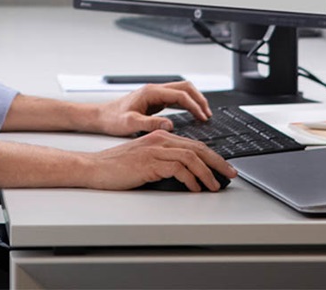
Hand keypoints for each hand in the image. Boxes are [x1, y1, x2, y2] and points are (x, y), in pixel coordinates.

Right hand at [83, 130, 236, 191]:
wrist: (94, 168)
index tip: (224, 168)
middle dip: (218, 162)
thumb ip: (164, 162)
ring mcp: (154, 149)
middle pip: (198, 148)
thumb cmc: (117, 167)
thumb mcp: (145, 161)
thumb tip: (188, 175)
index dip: (213, 156)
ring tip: (214, 186)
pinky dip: (190, 179)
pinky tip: (194, 188)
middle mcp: (159, 139)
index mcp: (160, 136)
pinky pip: (178, 169)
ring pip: (191, 157)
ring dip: (207, 173)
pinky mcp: (149, 162)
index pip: (194, 144)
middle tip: (231, 174)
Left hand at [94, 81, 212, 135]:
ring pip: (182, 91)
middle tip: (208, 114)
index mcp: (151, 92)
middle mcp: (154, 90)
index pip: (180, 94)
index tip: (203, 117)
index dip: (194, 105)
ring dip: (195, 100)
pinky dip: (187, 104)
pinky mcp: (154, 101)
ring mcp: (155, 94)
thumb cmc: (112, 119)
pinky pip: (176, 98)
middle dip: (199, 99)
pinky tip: (191, 114)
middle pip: (185, 87)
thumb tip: (170, 124)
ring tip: (204, 114)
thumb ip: (150, 123)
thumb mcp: (130, 123)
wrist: (101, 117)